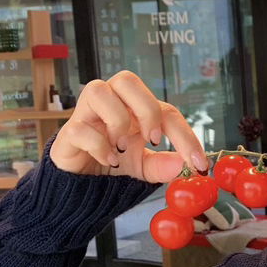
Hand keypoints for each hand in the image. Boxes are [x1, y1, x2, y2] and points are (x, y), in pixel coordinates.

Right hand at [49, 70, 208, 182]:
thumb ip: (164, 166)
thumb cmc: (112, 165)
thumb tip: (187, 165)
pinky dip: (99, 145)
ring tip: (121, 147)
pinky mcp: (69, 133)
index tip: (198, 161)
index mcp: (134, 111)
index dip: (185, 135)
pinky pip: (81, 127)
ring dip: (117, 119)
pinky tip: (109, 160)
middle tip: (153, 140)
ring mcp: (87, 115)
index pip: (165, 110)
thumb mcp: (144, 168)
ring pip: (98, 90)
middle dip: (147, 109)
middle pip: (127, 80)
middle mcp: (111, 105)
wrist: (79, 185)